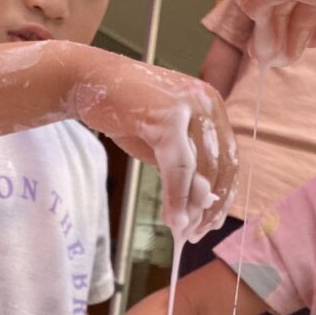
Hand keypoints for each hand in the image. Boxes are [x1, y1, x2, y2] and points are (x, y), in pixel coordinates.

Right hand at [71, 54, 236, 240]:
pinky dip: (177, 197)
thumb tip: (206, 203)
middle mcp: (207, 101)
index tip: (211, 223)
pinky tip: (173, 219)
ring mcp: (189, 106)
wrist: (86, 79)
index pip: (228, 157)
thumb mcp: (162, 143)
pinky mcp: (167, 116)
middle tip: (196, 234)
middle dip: (210, 206)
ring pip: (201, 169)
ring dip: (192, 206)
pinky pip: (178, 166)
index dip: (223, 195)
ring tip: (182, 231)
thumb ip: (186, 168)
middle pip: (221, 165)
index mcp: (212, 105)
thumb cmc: (125, 111)